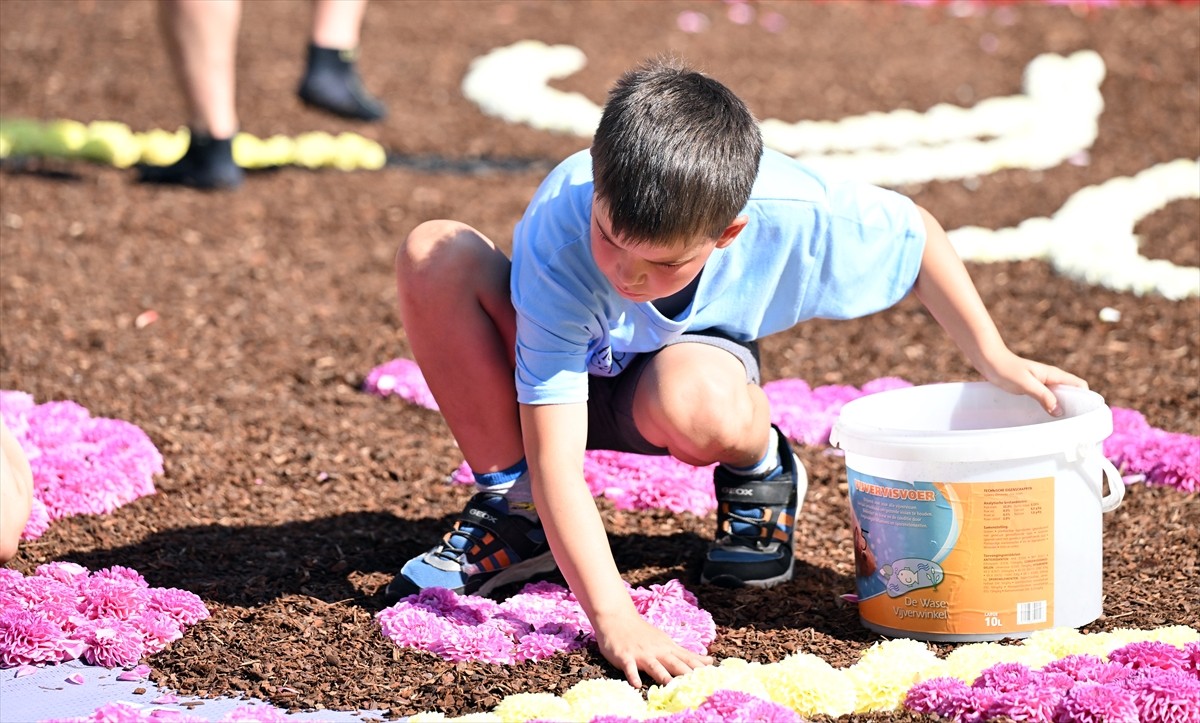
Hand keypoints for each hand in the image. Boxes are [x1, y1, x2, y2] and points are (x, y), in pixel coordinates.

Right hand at [593, 609, 713, 687]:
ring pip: (654, 666)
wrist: (618, 618)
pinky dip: (633, 675)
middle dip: (686, 674)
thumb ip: (687, 654)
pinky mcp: (625, 656)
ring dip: (662, 675)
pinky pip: (629, 667)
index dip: (700, 668)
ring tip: (670, 686)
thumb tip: (709, 661)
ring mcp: (641, 654)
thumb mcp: (667, 642)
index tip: (713, 677)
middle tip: (697, 685)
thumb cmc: (644, 633)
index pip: (688, 659)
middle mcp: (657, 651)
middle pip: (674, 663)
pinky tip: (636, 684)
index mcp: (668, 648)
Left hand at [979, 348, 1087, 416]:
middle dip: (1074, 407)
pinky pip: (1045, 399)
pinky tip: (1042, 419)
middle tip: (1072, 426)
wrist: (988, 360)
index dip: (1086, 398)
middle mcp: (1050, 379)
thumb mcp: (1026, 384)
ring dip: (1060, 409)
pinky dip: (1047, 408)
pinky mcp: (1031, 388)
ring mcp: (1041, 384)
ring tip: (1059, 426)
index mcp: (1053, 374)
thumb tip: (1060, 411)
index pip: (1079, 385)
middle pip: (1071, 393)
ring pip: (1057, 397)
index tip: (1085, 414)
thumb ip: (1043, 396)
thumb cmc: (1006, 369)